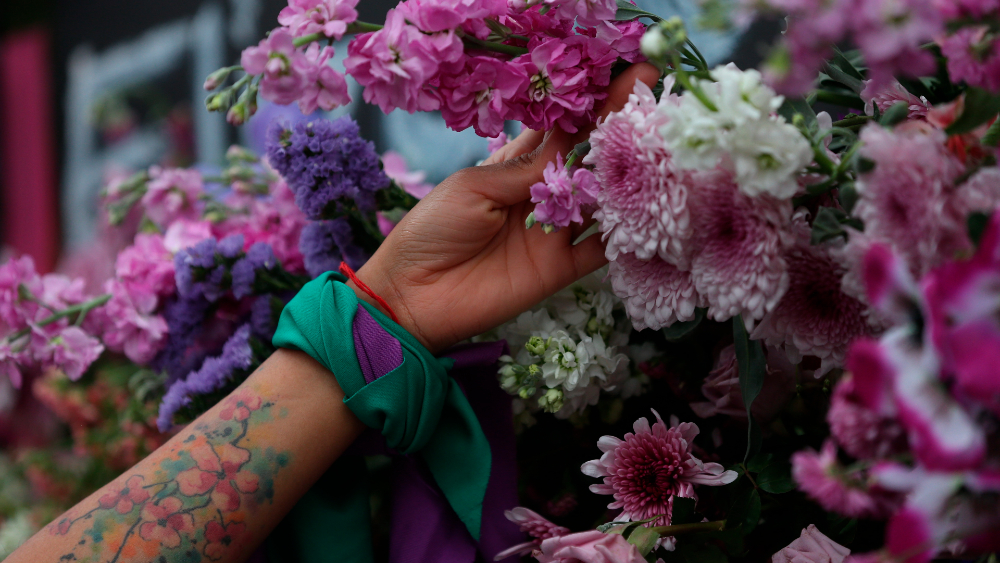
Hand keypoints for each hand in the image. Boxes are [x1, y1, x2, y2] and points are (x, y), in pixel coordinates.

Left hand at [352, 64, 660, 352]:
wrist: (413, 296)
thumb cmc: (433, 231)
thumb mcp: (474, 188)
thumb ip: (527, 170)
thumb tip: (573, 139)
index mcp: (517, 167)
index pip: (564, 131)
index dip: (593, 105)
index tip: (627, 77)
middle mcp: (543, 196)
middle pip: (591, 160)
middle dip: (622, 131)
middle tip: (656, 102)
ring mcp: (556, 232)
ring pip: (604, 201)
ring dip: (631, 177)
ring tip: (662, 147)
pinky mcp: (561, 269)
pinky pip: (603, 250)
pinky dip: (626, 234)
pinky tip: (652, 210)